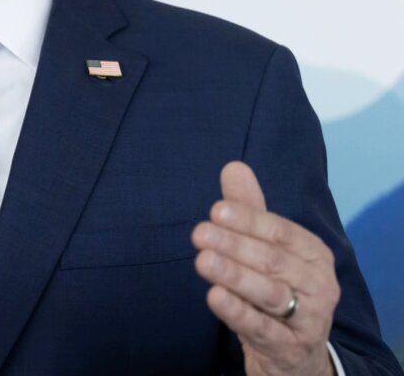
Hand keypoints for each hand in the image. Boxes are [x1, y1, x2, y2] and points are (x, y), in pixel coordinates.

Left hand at [192, 162, 340, 375]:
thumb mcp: (267, 248)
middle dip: (235, 245)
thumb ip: (250, 210)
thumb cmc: (279, 286)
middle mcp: (318, 284)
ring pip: (269, 294)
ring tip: (202, 261)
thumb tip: (234, 166)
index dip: (249, 220)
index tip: (216, 210)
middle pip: (274, 261)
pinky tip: (214, 297)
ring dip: (234, 276)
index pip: (281, 232)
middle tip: (199, 233)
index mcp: (314, 253)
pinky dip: (237, 312)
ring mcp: (308, 319)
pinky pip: (262, 328)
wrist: (295, 350)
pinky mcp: (291, 347)